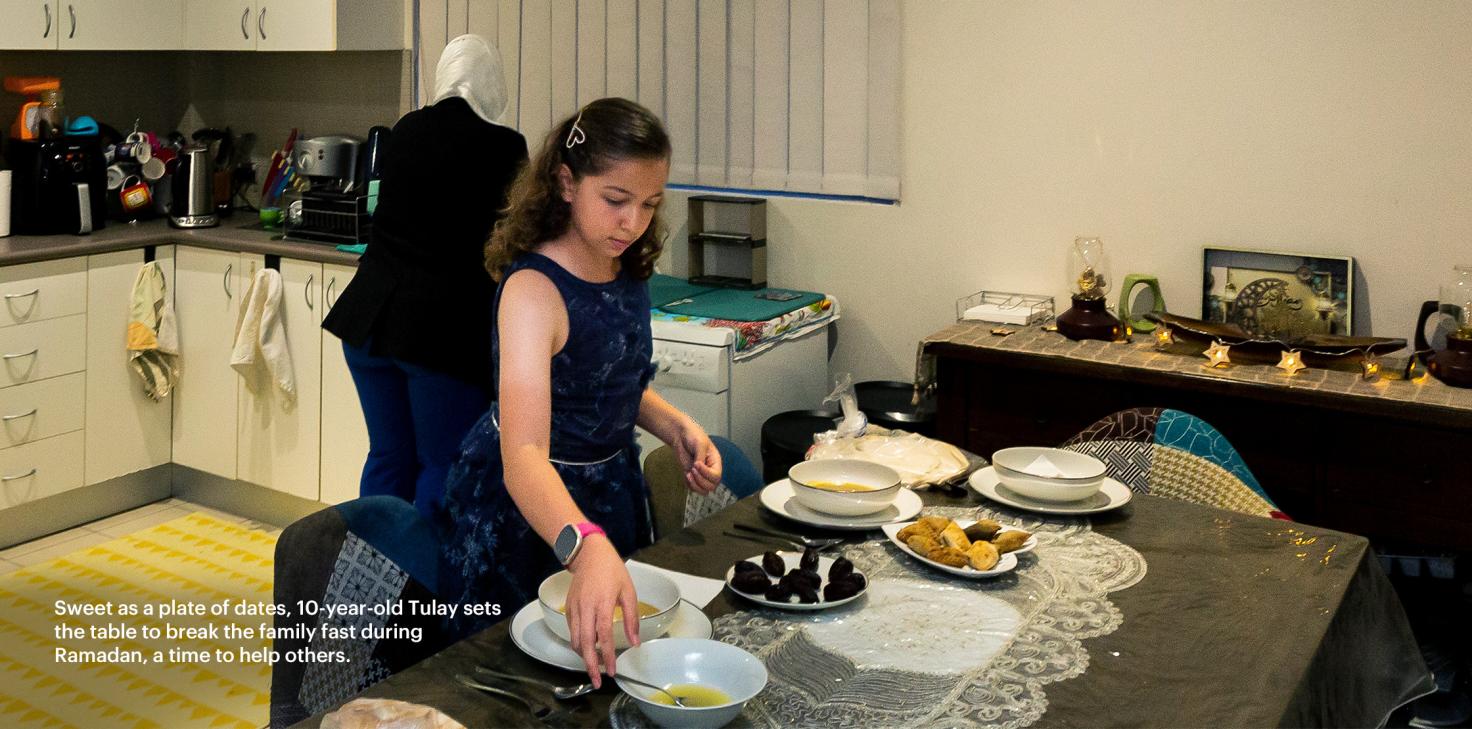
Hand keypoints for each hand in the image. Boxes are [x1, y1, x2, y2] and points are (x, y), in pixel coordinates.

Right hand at [565, 536, 638, 686]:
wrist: (589, 554)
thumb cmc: (611, 570)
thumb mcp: (629, 591)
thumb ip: (632, 618)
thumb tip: (635, 642)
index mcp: (603, 602)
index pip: (604, 635)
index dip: (608, 655)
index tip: (612, 670)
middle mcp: (585, 607)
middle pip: (585, 643)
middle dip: (590, 664)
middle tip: (597, 680)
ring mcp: (574, 607)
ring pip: (575, 639)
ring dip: (583, 656)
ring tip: (594, 666)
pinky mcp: (568, 607)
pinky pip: (571, 631)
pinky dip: (578, 644)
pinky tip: (587, 649)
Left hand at [675, 422, 721, 494]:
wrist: (681, 436)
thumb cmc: (693, 436)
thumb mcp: (700, 444)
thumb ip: (701, 457)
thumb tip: (698, 468)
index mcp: (716, 462)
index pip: (716, 476)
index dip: (706, 473)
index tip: (696, 463)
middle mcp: (710, 470)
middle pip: (712, 486)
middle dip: (700, 480)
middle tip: (692, 469)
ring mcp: (701, 474)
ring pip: (704, 490)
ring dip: (695, 485)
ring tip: (688, 474)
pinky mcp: (692, 476)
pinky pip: (693, 488)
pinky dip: (689, 485)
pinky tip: (686, 474)